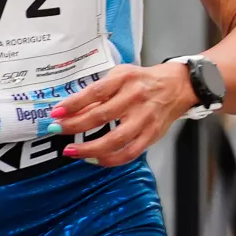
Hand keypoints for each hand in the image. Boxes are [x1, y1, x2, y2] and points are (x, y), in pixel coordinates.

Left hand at [53, 62, 201, 165]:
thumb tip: (74, 111)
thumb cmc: (144, 80)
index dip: (73, 104)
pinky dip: (110, 159)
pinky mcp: (153, 134)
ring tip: (71, 151)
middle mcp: (136, 98)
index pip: (95, 92)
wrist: (179, 85)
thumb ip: (100, 91)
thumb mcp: (121, 76)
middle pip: (102, 115)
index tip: (56, 113)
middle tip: (56, 131)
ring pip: (116, 139)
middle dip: (75, 126)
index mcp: (126, 79)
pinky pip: (130, 152)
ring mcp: (146, 118)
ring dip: (90, 148)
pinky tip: (94, 159)